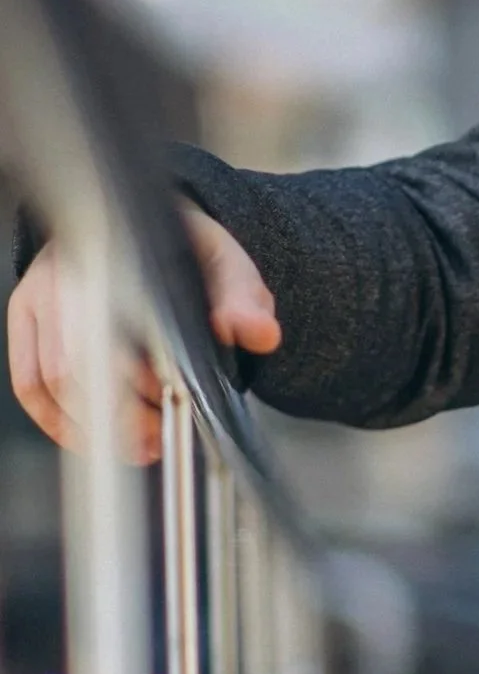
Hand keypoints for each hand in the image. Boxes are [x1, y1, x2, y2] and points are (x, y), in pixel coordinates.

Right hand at [7, 204, 281, 461]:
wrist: (150, 230)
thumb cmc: (186, 250)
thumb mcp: (228, 268)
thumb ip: (245, 301)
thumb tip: (258, 333)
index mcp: (116, 255)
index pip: (114, 327)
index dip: (138, 380)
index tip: (169, 405)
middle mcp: (68, 271)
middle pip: (75, 364)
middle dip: (119, 415)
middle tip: (160, 437)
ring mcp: (40, 295)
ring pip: (48, 380)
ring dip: (93, 426)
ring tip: (141, 443)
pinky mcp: (26, 319)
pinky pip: (28, 382)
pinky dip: (58, 421)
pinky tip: (95, 440)